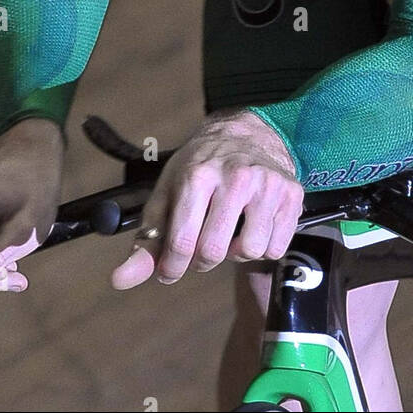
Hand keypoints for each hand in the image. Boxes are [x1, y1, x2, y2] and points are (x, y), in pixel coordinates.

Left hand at [112, 110, 302, 289]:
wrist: (246, 132)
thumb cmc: (200, 167)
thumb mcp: (167, 195)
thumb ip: (146, 241)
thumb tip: (120, 280)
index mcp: (197, 176)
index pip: (182, 244)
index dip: (172, 268)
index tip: (171, 269)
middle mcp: (235, 177)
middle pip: (214, 252)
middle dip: (203, 260)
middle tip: (202, 247)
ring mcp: (267, 184)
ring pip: (251, 251)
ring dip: (237, 253)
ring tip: (231, 232)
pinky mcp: (291, 192)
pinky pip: (277, 247)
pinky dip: (264, 246)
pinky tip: (254, 225)